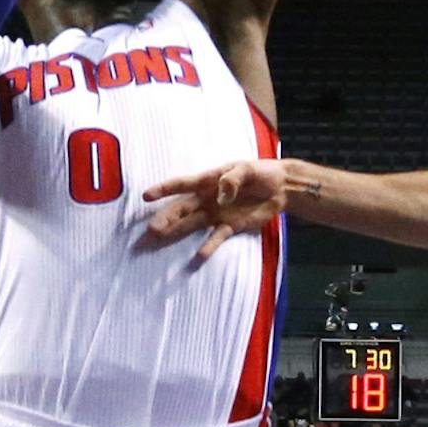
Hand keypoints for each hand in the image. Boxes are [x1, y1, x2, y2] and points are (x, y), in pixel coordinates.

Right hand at [144, 159, 289, 261]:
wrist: (281, 188)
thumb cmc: (261, 173)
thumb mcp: (249, 169)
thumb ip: (234, 178)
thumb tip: (222, 193)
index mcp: (209, 180)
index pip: (183, 184)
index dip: (165, 189)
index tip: (147, 196)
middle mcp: (207, 198)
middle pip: (181, 208)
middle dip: (165, 218)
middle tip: (150, 229)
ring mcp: (216, 214)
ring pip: (191, 224)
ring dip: (175, 231)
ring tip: (158, 239)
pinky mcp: (229, 226)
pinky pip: (215, 237)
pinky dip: (208, 247)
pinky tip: (198, 257)